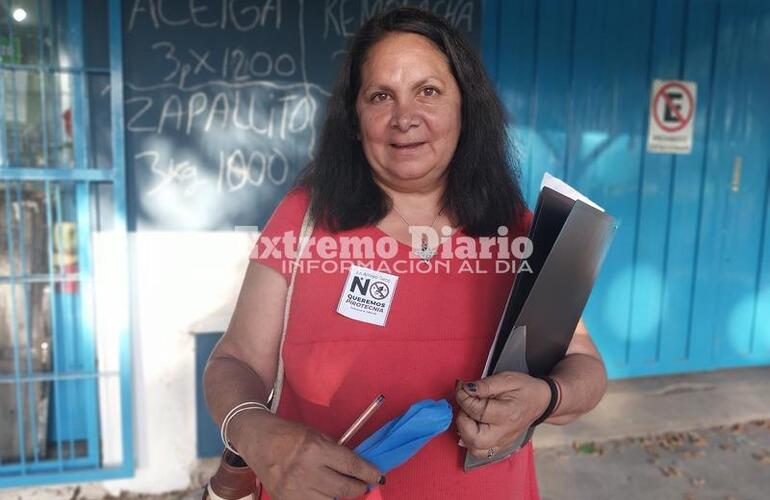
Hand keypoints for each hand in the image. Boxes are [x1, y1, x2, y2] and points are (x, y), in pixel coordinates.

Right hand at [229, 410, 383, 498]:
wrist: (257, 440)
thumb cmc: (290, 434)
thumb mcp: (316, 436)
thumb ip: (335, 452)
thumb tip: (356, 468)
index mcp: (315, 449)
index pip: (351, 465)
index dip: (368, 473)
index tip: (377, 477)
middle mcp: (305, 471)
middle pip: (343, 488)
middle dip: (359, 488)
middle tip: (363, 486)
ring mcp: (293, 489)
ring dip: (341, 496)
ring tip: (344, 489)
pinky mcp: (284, 499)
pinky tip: (325, 494)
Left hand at [454, 372, 549, 458]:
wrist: (541, 401)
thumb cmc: (524, 388)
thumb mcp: (506, 379)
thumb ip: (485, 385)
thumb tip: (465, 388)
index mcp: (507, 414)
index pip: (476, 411)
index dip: (463, 397)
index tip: (461, 387)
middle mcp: (504, 433)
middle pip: (474, 439)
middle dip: (462, 420)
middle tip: (466, 404)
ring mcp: (502, 442)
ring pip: (474, 449)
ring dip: (465, 431)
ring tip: (470, 414)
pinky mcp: (500, 446)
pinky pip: (480, 451)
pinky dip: (471, 440)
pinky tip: (474, 424)